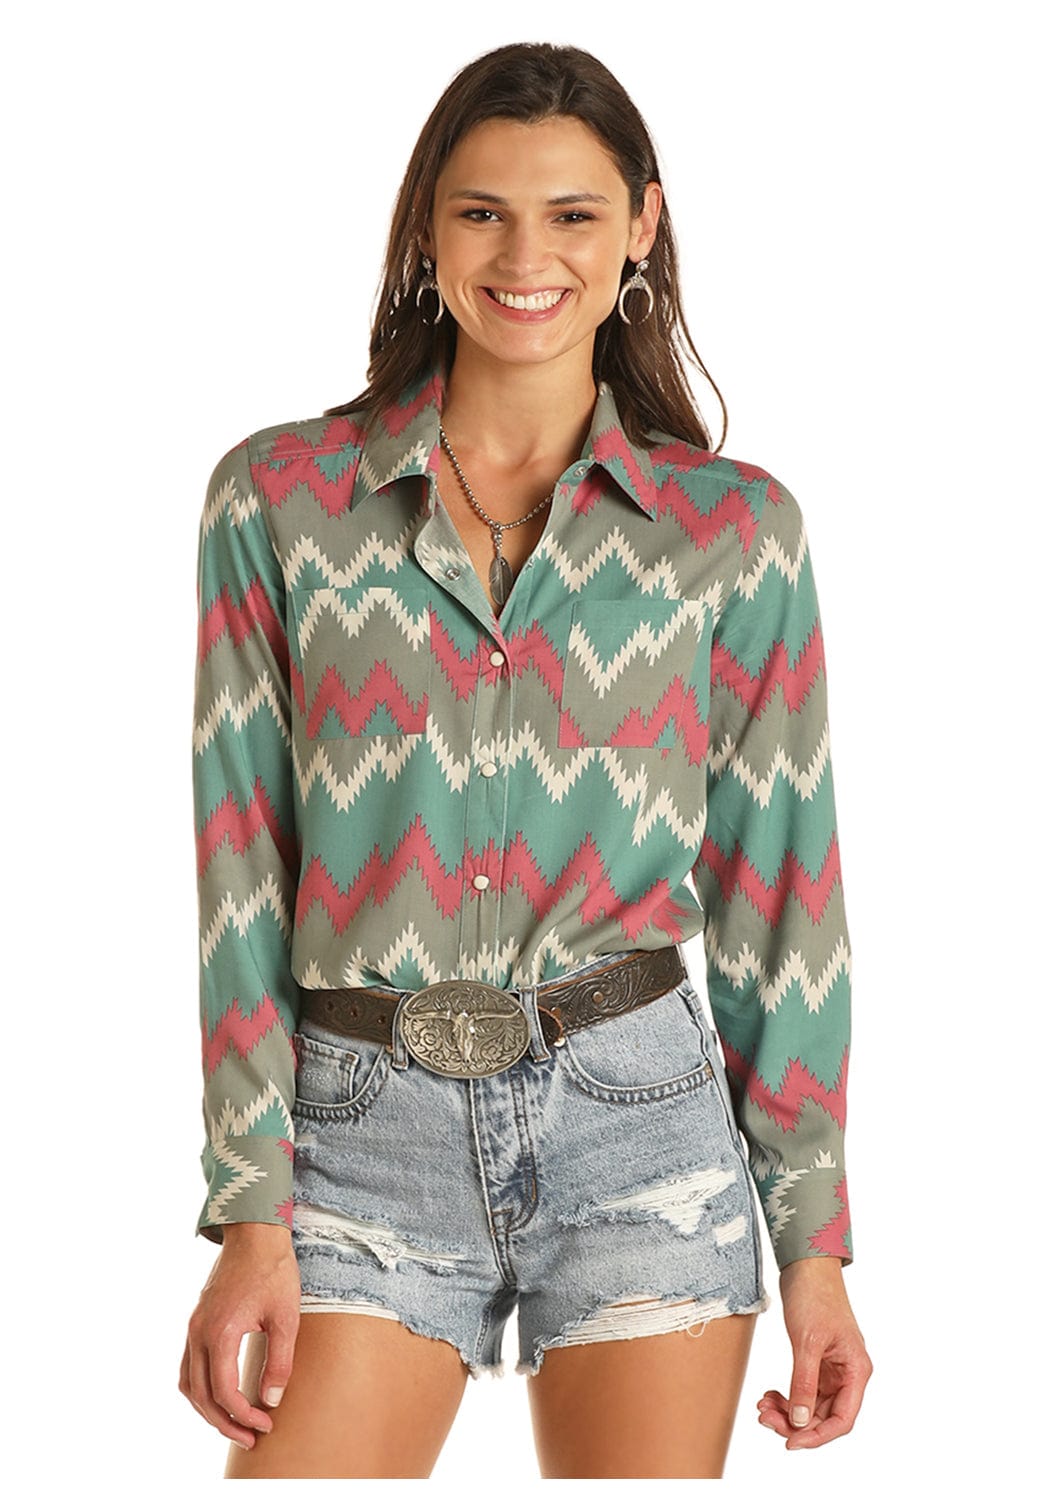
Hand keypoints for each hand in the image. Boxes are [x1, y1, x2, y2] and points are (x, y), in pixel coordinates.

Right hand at [179, 1224, 301, 1450]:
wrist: (254, 1234)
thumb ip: (279, 1361)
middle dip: (225, 1422)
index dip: (244, 1416)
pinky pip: (187, 1366)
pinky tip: (219, 1396)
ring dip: (208, 1410)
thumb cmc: (274, 1271)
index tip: (266, 1425)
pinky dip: (200, 1389)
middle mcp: (199, 1333)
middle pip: (202, 1396)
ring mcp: (193, 1327)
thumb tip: (271, 1400)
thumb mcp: (286, 1317)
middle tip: (250, 1438)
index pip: (225, 1392)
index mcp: (220, 1332)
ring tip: (234, 1424)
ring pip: (189, 1384)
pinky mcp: (196, 1322)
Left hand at [757, 1256, 871, 1450]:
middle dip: (794, 1422)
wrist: (806, 1265)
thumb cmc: (815, 1296)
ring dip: (787, 1411)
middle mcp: (847, 1374)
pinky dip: (786, 1396)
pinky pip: (803, 1391)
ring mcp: (831, 1369)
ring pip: (811, 1406)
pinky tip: (769, 1395)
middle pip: (824, 1416)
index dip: (817, 1436)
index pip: (842, 1419)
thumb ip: (804, 1383)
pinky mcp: (816, 1361)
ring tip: (762, 1406)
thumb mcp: (807, 1342)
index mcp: (856, 1371)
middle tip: (765, 1417)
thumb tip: (800, 1421)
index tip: (790, 1442)